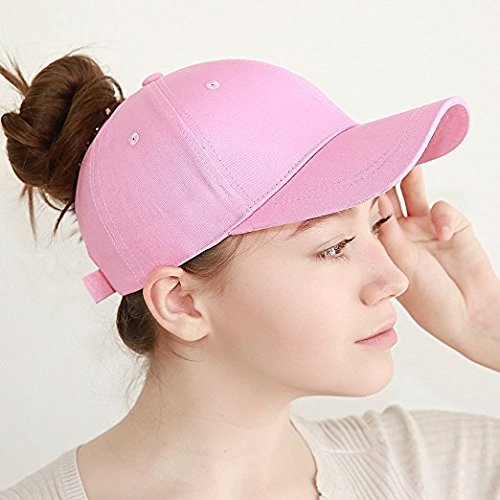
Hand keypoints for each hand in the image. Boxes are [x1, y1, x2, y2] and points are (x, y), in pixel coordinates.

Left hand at [376, 164, 499, 371]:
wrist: (470, 314)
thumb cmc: (431, 302)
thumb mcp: (399, 267)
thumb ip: (387, 236)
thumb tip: (369, 207)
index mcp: (383, 244)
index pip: (368, 214)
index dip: (361, 199)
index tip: (353, 180)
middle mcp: (401, 232)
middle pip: (388, 197)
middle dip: (382, 179)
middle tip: (375, 161)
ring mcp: (425, 227)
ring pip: (412, 194)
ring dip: (408, 179)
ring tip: (405, 164)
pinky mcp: (452, 225)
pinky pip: (441, 208)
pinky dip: (442, 217)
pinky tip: (443, 234)